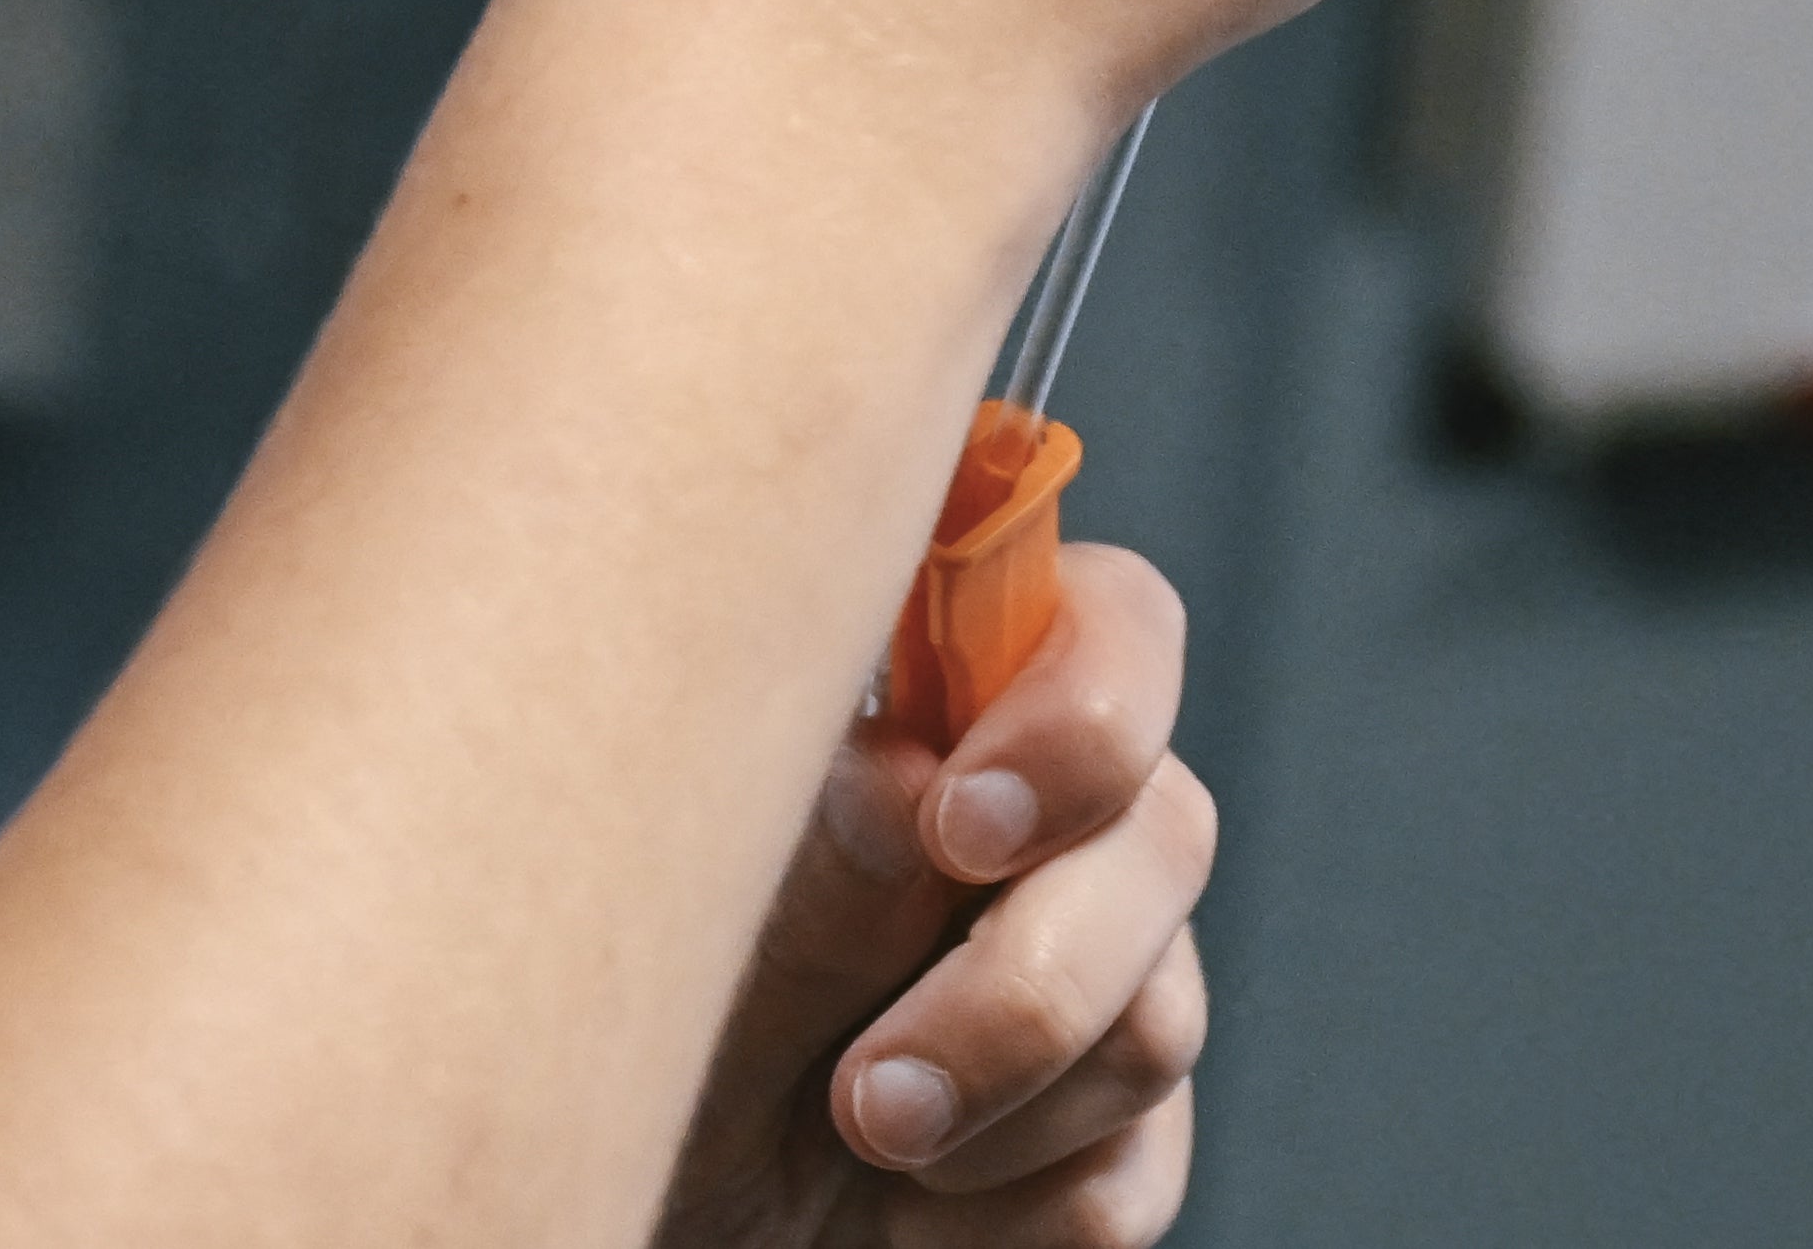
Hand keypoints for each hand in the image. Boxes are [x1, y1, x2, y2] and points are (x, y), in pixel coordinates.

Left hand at [661, 546, 1211, 1246]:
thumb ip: (814, 867)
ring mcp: (1100, 980)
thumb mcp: (696, 953)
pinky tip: (908, 1210)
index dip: (1082, 708)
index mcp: (945, 720)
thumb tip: (906, 781)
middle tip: (870, 1087)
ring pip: (1158, 1020)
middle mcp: (1047, 831)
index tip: (958, 825)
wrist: (668, 1221)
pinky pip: (1131, 1174)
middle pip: (1166, 831)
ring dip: (997, 1105)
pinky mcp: (1115, 1137)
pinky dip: (1006, 1212)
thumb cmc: (646, 1041)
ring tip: (859, 1135)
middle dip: (1023, 984)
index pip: (1103, 624)